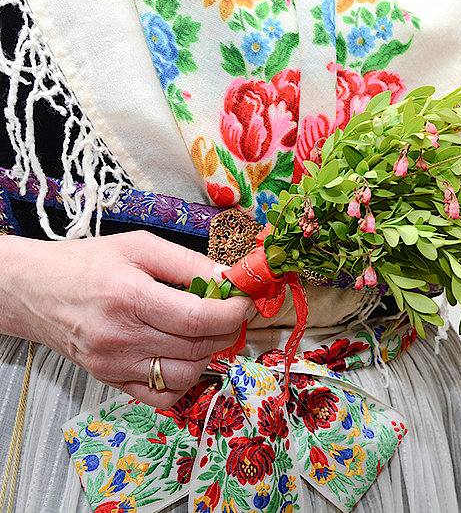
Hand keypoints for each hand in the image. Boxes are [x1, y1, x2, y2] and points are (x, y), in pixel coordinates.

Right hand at [0, 231, 253, 407]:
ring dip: (209, 355)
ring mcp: (113, 364)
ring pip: (184, 376)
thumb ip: (187, 263)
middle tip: (233, 313)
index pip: (197, 318)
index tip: (244, 302)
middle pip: (196, 348)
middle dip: (227, 331)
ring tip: (208, 332)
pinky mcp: (109, 380)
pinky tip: (184, 355)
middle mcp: (120, 337)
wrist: (34, 290)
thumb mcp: (139, 246)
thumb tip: (228, 278)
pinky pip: (160, 395)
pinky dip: (183, 380)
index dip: (231, 312)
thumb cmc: (86, 263)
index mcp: (129, 297)